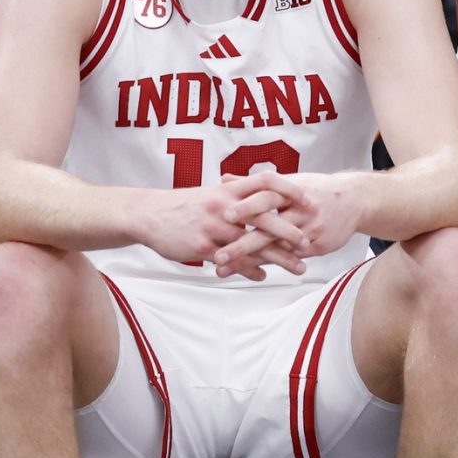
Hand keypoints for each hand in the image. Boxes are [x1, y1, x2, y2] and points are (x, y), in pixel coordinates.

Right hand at [137, 173, 306, 280]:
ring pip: (252, 243)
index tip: (309, 201)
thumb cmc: (184, 205)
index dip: (290, 189)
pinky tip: (262, 276)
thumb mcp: (212, 193)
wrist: (149, 215)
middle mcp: (224, 206)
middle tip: (309, 241)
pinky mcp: (202, 246)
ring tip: (298, 267)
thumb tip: (266, 196)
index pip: (266, 181)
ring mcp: (213, 227)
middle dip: (291, 230)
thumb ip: (238, 195)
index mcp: (228, 190)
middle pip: (265, 216)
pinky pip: (232, 261)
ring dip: (278, 257)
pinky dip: (249, 269)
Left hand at [206, 172, 363, 277]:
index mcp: (289, 191)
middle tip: (219, 254)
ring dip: (249, 261)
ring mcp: (308, 230)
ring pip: (277, 248)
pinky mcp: (317, 246)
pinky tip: (251, 273)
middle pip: (269, 227)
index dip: (246, 205)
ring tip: (224, 270)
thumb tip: (224, 178)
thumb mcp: (289, 181)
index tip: (223, 214)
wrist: (354, 200)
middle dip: (243, 243)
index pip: (266, 196)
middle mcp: (299, 210)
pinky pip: (291, 258)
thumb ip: (254, 184)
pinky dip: (269, 265)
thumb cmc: (316, 189)